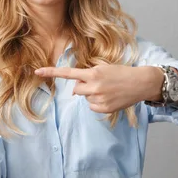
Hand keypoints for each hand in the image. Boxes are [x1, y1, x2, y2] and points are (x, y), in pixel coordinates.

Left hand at [35, 64, 161, 113]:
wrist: (140, 82)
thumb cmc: (121, 73)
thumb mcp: (103, 68)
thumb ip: (87, 76)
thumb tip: (75, 91)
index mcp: (93, 73)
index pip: (68, 73)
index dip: (51, 72)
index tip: (37, 72)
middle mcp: (94, 86)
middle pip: (76, 89)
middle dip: (82, 87)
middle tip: (97, 83)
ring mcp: (99, 99)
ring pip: (84, 98)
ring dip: (91, 94)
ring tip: (107, 90)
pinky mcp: (104, 109)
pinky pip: (92, 106)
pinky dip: (97, 103)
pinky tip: (109, 98)